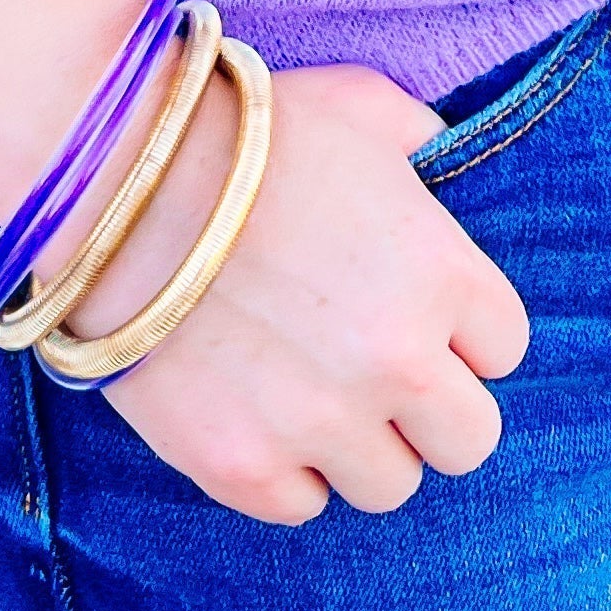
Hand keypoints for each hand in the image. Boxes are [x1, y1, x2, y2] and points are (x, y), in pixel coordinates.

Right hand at [56, 62, 529, 524]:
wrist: (106, 172)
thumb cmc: (234, 130)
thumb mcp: (356, 104)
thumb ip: (419, 137)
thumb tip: (435, 155)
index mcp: (442, 274)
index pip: (504, 349)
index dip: (458, 334)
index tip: (411, 317)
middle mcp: (397, 361)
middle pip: (468, 441)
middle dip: (428, 409)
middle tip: (371, 374)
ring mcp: (317, 421)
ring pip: (388, 486)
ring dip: (357, 448)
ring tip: (307, 398)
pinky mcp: (237, 463)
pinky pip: (299, 507)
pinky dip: (283, 472)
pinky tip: (254, 419)